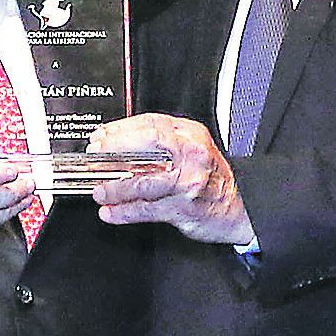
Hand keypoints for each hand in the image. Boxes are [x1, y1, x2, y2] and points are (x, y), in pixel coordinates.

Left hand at [88, 114, 253, 244]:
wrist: (240, 208)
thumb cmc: (213, 179)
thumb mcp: (193, 149)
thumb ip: (163, 143)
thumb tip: (118, 144)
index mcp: (190, 134)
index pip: (150, 123)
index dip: (121, 129)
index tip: (101, 136)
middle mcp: (190, 154)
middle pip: (146, 144)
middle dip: (115, 149)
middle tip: (95, 156)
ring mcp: (187, 182)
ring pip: (142, 181)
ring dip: (115, 187)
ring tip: (99, 191)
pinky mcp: (183, 208)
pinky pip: (146, 209)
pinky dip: (124, 212)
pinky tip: (111, 212)